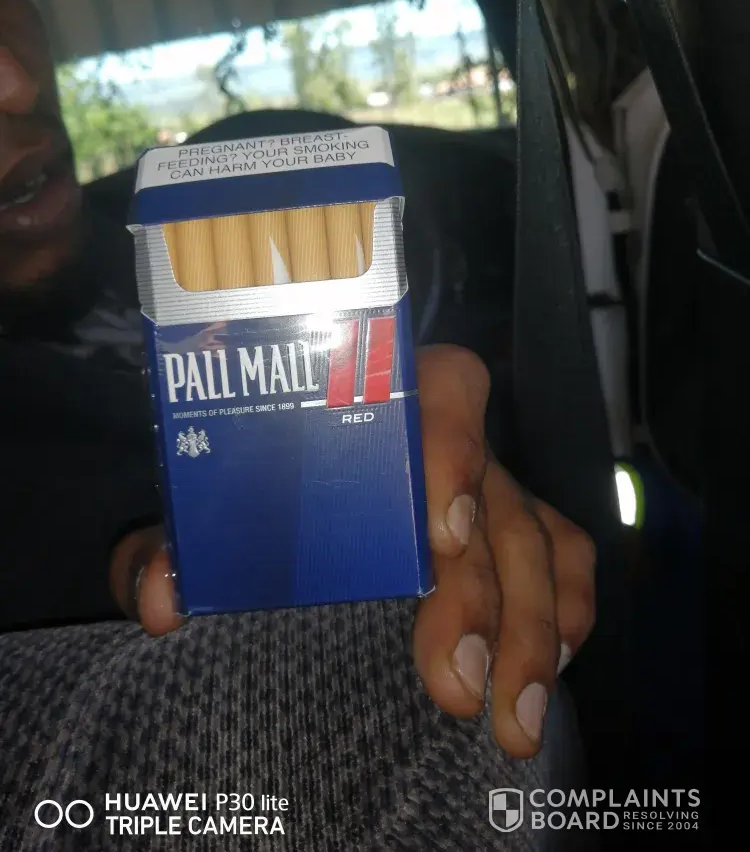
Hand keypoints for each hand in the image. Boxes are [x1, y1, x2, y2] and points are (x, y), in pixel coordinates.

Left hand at [110, 344, 594, 757]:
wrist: (279, 486)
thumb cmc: (245, 489)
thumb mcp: (202, 513)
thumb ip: (171, 543)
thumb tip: (163, 599)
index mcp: (376, 403)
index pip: (440, 389)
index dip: (453, 453)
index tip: (441, 538)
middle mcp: (443, 441)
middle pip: (497, 494)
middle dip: (489, 595)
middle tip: (459, 689)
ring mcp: (485, 482)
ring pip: (539, 537)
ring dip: (535, 631)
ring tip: (513, 721)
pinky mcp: (510, 525)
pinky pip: (566, 554)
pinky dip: (566, 609)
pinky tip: (549, 668)